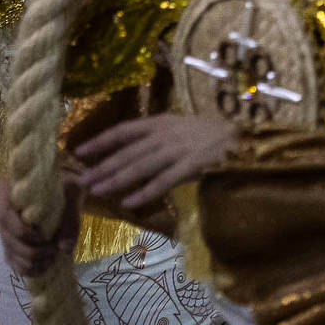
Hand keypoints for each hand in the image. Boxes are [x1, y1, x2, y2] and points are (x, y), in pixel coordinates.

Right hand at [0, 173, 80, 276]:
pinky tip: (45, 266)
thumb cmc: (65, 183)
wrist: (65, 187)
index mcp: (8, 192)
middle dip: (31, 251)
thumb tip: (64, 248)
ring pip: (10, 253)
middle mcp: (1, 210)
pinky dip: (28, 269)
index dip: (21, 230)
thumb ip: (70, 216)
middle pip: (7, 238)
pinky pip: (13, 262)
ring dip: (31, 262)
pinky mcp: (13, 242)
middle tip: (54, 251)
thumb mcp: (72, 190)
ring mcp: (6, 228)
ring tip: (53, 258)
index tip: (43, 237)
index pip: (3, 214)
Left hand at [73, 115, 238, 211]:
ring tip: (97, 191)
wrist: (245, 138)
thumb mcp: (181, 129)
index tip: (79, 151)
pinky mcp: (192, 166)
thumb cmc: (212, 134)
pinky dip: (146, 192)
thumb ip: (158, 140)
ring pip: (140, 167)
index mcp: (161, 122)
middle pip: (127, 152)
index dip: (100, 140)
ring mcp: (179, 150)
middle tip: (81, 181)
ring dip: (116, 180)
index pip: (124, 130)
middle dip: (102, 167)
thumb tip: (131, 155)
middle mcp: (166, 135)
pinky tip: (130, 202)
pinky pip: (164, 181)